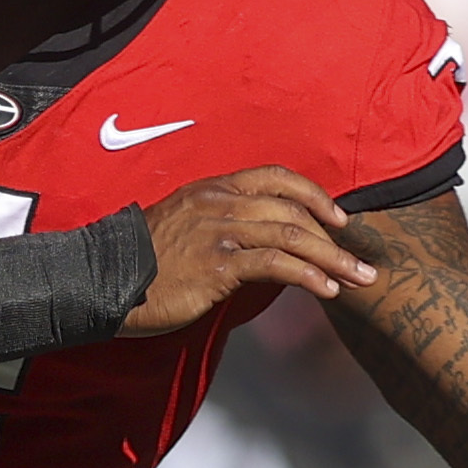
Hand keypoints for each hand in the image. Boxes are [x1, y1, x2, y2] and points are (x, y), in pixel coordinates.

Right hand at [130, 168, 379, 331]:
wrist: (102, 279)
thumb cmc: (143, 261)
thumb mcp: (184, 227)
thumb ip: (222, 226)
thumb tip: (261, 245)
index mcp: (213, 189)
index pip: (276, 177)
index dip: (314, 195)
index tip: (340, 218)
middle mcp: (220, 204)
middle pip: (293, 211)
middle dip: (336, 238)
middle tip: (364, 261)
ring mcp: (219, 232)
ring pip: (291, 236)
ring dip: (333, 259)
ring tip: (360, 280)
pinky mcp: (217, 265)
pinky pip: (274, 264)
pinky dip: (308, 276)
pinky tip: (327, 290)